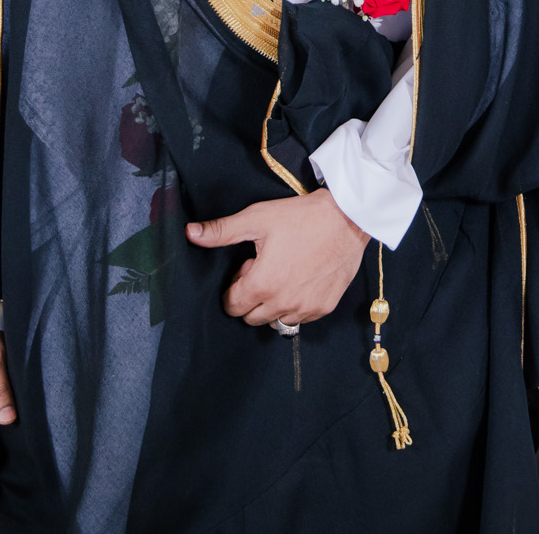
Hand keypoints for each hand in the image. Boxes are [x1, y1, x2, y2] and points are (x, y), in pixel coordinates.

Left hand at [187, 189, 369, 325]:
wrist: (348, 218)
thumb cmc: (302, 217)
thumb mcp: (257, 218)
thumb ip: (222, 231)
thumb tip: (190, 233)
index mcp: (263, 284)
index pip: (232, 306)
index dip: (235, 286)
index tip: (247, 267)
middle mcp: (283, 303)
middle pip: (252, 317)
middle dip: (251, 297)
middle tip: (264, 268)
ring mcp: (306, 308)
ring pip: (276, 321)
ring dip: (273, 305)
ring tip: (283, 274)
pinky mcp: (325, 307)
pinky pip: (301, 319)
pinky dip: (295, 306)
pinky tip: (301, 280)